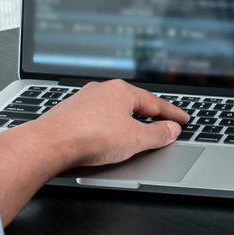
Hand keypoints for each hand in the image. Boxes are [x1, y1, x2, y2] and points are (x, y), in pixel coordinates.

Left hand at [34, 79, 189, 168]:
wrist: (50, 144)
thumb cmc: (91, 137)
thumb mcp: (136, 139)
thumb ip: (158, 134)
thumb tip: (171, 130)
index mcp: (121, 90)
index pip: (155, 103)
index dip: (172, 114)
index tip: (182, 119)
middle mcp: (101, 91)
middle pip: (133, 104)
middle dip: (149, 115)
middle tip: (163, 124)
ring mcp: (83, 101)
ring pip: (112, 111)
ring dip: (126, 122)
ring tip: (135, 134)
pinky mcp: (69, 115)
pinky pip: (96, 120)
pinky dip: (107, 128)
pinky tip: (106, 139)